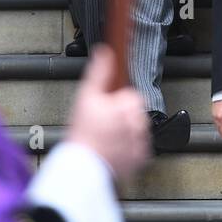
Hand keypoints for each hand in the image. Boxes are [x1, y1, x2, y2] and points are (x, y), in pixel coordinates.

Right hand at [65, 44, 149, 178]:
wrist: (81, 169)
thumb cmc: (82, 134)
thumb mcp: (86, 96)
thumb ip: (99, 71)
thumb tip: (105, 51)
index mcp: (129, 105)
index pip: (131, 96)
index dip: (116, 102)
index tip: (105, 110)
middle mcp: (138, 123)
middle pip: (135, 113)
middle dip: (122, 117)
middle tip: (103, 125)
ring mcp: (140, 143)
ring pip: (137, 130)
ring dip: (126, 133)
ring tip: (107, 139)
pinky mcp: (140, 159)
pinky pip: (138, 149)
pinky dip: (128, 150)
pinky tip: (113, 150)